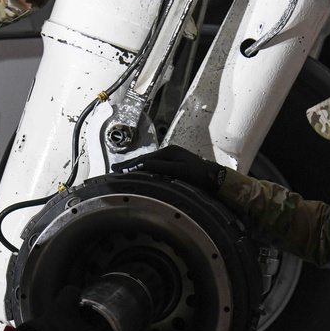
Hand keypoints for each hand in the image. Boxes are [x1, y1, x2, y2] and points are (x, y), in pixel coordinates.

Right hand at [112, 145, 226, 194]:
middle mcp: (169, 152)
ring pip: (149, 162)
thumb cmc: (199, 175)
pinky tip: (139, 172)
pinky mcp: (174, 164)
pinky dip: (144, 168)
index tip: (119, 170)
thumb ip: (162, 167)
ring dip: (135, 166)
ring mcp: (171, 157)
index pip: (145, 159)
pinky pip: (154, 166)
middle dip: (129, 164)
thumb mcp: (180, 171)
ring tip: (122, 170)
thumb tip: (144, 164)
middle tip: (114, 169)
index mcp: (169, 152)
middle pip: (145, 158)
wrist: (214, 178)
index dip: (131, 165)